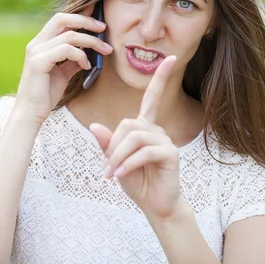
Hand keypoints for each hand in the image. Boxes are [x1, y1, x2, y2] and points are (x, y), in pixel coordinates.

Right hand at [14, 6, 112, 125]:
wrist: (31, 113)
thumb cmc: (46, 93)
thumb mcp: (64, 72)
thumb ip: (74, 59)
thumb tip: (90, 51)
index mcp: (41, 43)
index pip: (60, 19)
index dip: (79, 13)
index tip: (97, 12)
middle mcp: (36, 43)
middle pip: (62, 18)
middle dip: (86, 20)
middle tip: (104, 27)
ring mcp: (36, 52)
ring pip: (69, 35)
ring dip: (91, 41)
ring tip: (104, 50)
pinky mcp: (39, 62)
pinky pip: (66, 50)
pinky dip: (81, 56)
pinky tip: (87, 66)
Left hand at [89, 56, 183, 219]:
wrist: (155, 205)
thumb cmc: (137, 181)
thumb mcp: (115, 162)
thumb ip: (107, 144)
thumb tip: (94, 125)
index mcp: (145, 127)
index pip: (152, 97)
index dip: (160, 78)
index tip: (169, 58)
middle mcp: (157, 129)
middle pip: (128, 124)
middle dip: (113, 146)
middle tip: (107, 168)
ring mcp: (165, 140)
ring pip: (135, 137)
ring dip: (118, 157)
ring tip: (113, 174)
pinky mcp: (170, 153)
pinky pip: (144, 151)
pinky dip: (128, 164)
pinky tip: (122, 175)